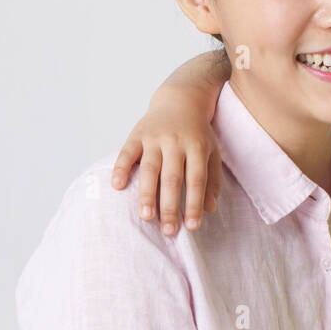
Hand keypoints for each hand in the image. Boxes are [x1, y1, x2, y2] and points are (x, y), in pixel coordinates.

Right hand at [111, 97, 219, 235]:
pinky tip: (118, 186)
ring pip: (150, 168)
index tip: (192, 226)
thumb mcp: (211, 151)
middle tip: (168, 231)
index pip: (196, 180)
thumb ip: (212, 179)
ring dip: (147, 194)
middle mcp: (176, 142)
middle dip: (170, 206)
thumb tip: (210, 209)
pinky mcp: (137, 134)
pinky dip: (121, 168)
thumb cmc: (197, 132)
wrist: (181, 98)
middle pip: (173, 178)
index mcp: (197, 147)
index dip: (194, 204)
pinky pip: (127, 152)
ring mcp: (155, 138)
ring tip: (146, 216)